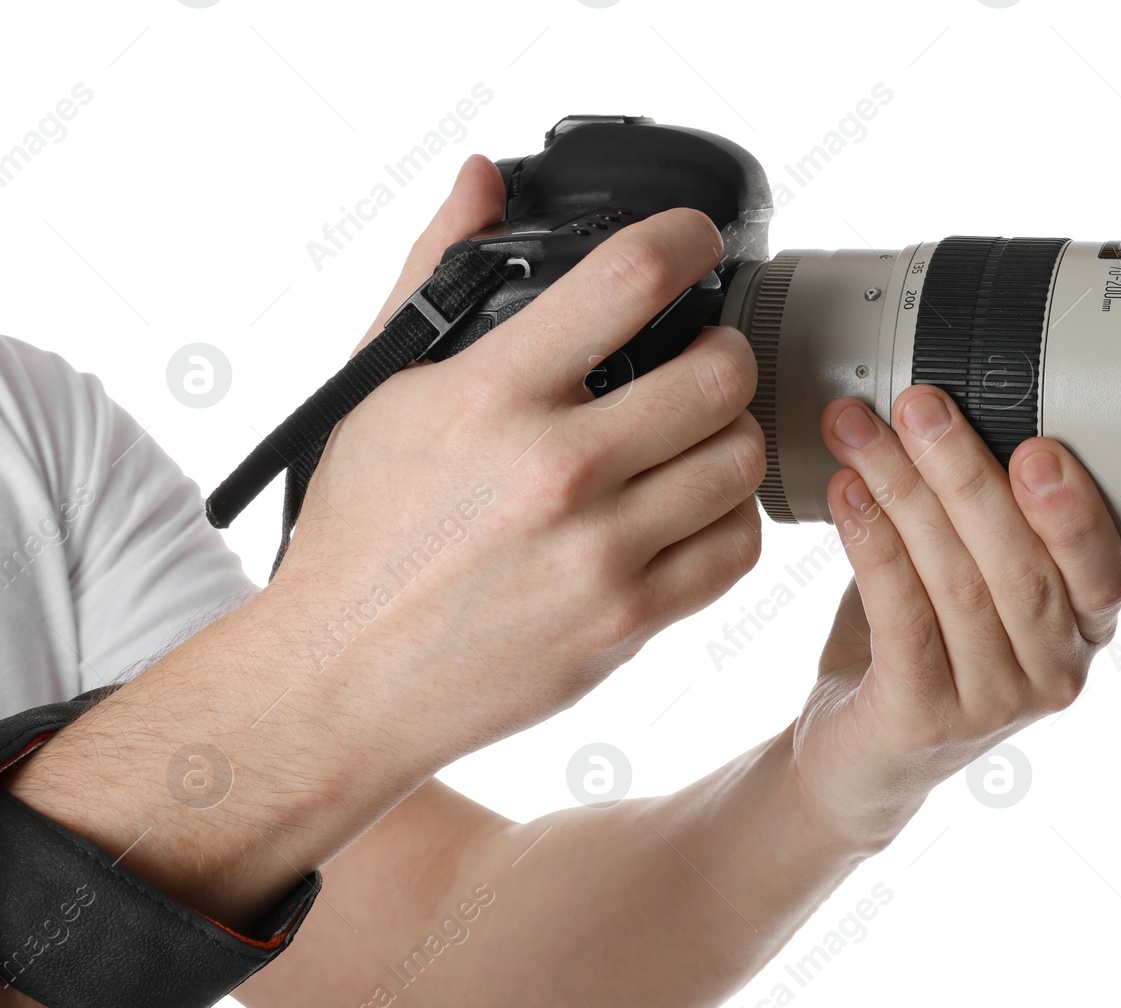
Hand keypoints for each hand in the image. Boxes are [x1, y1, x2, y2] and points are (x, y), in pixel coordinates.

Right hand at [266, 155, 766, 767]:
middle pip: (720, 374)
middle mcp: (555, 470)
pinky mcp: (626, 621)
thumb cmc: (359, 533)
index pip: (629, 279)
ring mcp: (599, 553)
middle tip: (706, 359)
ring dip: (731, 435)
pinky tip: (694, 507)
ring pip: (740, 460)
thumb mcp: (380, 388)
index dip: (686, 240)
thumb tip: (481, 179)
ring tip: (700, 436)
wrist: (343, 678)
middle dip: (725, 352)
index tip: (697, 242)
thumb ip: (436, 271)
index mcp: (490, 396)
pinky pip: (735, 550)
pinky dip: (730, 519)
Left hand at [787, 386, 1120, 845]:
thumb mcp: (966, 581)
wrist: (856, 760)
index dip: (1074, 509)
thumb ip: (976, 516)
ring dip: (903, 493)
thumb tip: (941, 407)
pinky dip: (872, 546)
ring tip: (859, 433)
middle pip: (1018, 565)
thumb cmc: (918, 652)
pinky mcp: (923, 721)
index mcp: (1083, 631)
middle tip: (919, 406)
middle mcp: (1054, 674)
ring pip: (956, 584)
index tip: (1037, 444)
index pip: (1104, 569)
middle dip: (964, 474)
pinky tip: (847, 495)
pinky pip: (902, 619)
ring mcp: (992, 707)